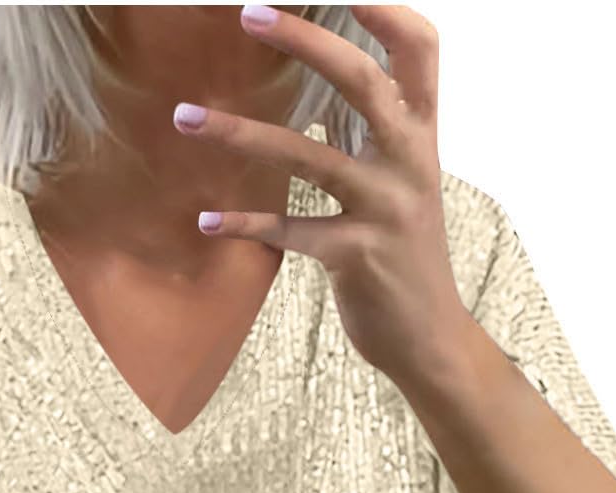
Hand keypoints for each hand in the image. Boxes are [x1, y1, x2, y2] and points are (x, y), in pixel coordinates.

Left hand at [172, 4, 472, 397]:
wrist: (429, 338)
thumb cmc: (405, 256)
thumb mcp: (399, 185)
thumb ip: (368, 139)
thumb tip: (325, 95)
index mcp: (423, 137)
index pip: (420, 51)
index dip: (386, 11)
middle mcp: (409, 163)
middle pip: (361, 81)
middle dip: (305, 41)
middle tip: (248, 14)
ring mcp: (384, 209)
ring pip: (306, 156)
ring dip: (240, 132)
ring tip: (185, 117)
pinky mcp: (355, 257)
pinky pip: (290, 230)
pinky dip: (244, 225)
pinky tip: (206, 222)